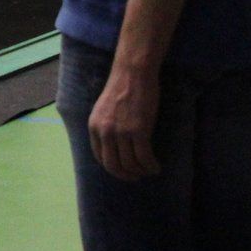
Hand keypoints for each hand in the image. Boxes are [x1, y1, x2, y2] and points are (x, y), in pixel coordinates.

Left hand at [89, 66, 160, 180]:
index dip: (113, 168)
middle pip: (113, 165)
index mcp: (94, 127)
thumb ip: (105, 127)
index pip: (100, 157)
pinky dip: (151, 166)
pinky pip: (144, 158)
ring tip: (149, 170)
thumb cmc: (122, 88)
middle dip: (126, 175)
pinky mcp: (139, 131)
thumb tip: (113, 147)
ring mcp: (121, 132)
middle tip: (137, 176)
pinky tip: (156, 167)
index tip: (124, 171)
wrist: (133, 73)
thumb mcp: (104, 110)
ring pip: (130, 164)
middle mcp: (105, 132)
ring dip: (141, 171)